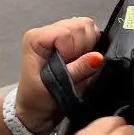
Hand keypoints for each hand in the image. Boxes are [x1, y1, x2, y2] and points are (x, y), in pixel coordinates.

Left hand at [13, 16, 102, 134]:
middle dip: (85, 46)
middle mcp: (47, 31)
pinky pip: (89, 34)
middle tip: (76, 67)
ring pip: (88, 28)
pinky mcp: (68, 39)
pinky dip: (91, 47)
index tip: (72, 67)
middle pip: (82, 25)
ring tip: (78, 65)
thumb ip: (77, 70)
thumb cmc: (39, 99)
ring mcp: (58, 33)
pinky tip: (81, 60)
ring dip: (89, 47)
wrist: (35, 109)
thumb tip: (98, 58)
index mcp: (37, 38)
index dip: (78, 49)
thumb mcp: (57, 87)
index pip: (71, 30)